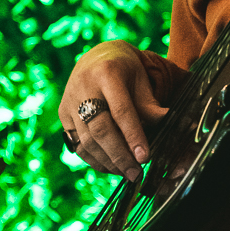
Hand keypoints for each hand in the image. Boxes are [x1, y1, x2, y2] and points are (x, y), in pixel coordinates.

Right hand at [58, 41, 168, 180]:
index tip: (144, 157)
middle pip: (100, 129)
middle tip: (136, 173)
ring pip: (87, 141)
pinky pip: (77, 145)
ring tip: (127, 173)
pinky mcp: (63, 115)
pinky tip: (112, 168)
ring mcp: (69, 102)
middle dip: (119, 155)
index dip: (133, 135)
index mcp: (106, 73)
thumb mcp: (141, 79)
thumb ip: (149, 104)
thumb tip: (166, 121)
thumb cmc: (125, 70)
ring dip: (108, 161)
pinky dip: (95, 160)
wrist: (97, 57)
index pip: (120, 110)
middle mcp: (83, 87)